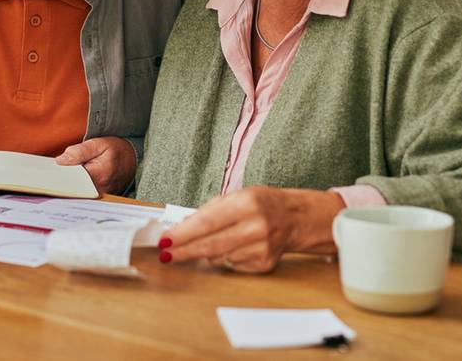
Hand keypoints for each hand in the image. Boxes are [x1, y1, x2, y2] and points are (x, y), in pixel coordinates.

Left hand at [55, 136, 136, 193]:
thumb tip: (60, 161)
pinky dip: (75, 187)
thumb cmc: (117, 150)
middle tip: (51, 174)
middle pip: (72, 188)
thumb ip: (79, 151)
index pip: (70, 180)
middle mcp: (98, 190)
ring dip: (68, 184)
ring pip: (76, 192)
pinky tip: (70, 180)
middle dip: (62, 181)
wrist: (134, 159)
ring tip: (61, 176)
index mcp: (97, 175)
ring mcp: (100, 196)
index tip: (49, 172)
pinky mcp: (99, 197)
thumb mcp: (99, 144)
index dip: (58, 176)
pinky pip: (83, 194)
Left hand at [157, 186, 348, 272]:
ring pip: (218, 258)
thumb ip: (209, 211)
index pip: (206, 222)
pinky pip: (231, 265)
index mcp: (247, 203)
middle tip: (166, 254)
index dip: (182, 234)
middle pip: (209, 245)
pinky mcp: (264, 264)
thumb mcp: (237, 196)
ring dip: (204, 253)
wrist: (296, 218)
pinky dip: (224, 258)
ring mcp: (261, 248)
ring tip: (203, 244)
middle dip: (183, 251)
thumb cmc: (263, 203)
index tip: (165, 241)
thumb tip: (181, 228)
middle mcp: (255, 226)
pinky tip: (232, 247)